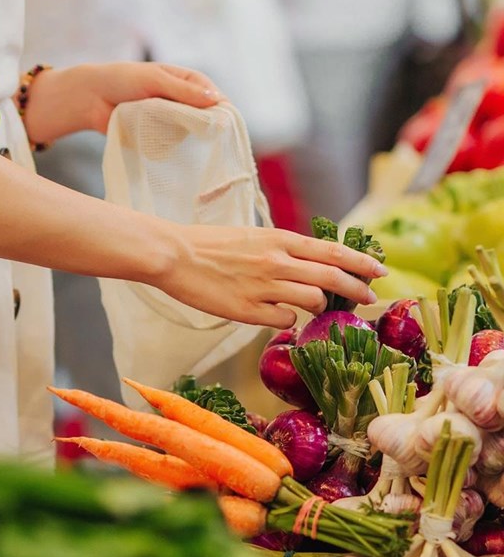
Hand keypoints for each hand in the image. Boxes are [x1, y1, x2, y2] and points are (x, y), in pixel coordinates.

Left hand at [23, 61, 223, 145]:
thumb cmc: (122, 80)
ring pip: (192, 133)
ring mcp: (172, 119)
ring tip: (184, 145)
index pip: (214, 96)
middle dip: (207, 128)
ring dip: (187, 138)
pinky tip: (170, 150)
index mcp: (187, 81)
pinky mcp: (160, 135)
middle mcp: (184, 100)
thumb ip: (183, 91)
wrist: (91, 98)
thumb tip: (216, 99)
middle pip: (207, 117)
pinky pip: (174, 144)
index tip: (224, 126)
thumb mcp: (154, 80)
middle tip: (209, 142)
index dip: (221, 110)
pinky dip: (173, 147)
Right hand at [152, 225, 386, 328]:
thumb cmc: (212, 245)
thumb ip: (284, 250)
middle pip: (332, 276)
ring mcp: (263, 287)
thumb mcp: (255, 237)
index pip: (332, 250)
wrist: (175, 255)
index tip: (380, 271)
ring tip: (314, 308)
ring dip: (321, 307)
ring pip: (313, 300)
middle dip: (358, 289)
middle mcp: (277, 261)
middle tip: (371, 299)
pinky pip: (283, 319)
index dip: (361, 262)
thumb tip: (312, 265)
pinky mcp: (247, 311)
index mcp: (279, 239)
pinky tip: (277, 314)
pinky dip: (288, 319)